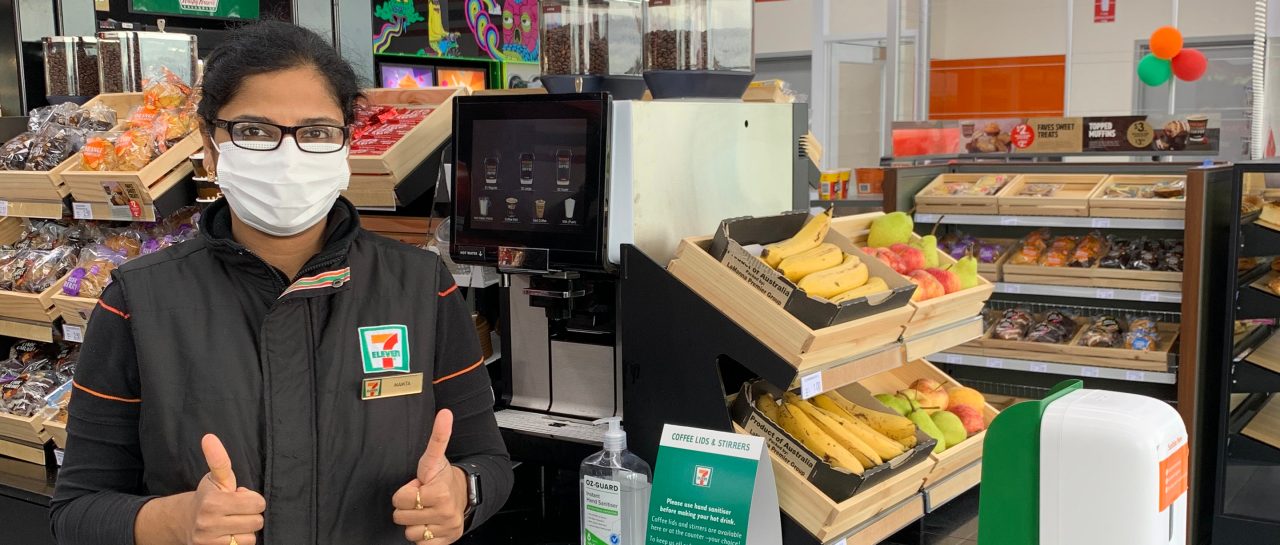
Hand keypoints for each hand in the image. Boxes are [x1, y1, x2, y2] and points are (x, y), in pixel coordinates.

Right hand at [187, 434, 266, 544]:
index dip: (253, 499)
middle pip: (257, 521)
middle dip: (250, 515)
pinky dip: (239, 542)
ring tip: (232, 523)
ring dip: (245, 530)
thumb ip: (218, 459)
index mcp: (213, 503)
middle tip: (236, 511)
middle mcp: (209, 524)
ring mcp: (209, 542)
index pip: (257, 503)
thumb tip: (209, 437)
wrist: (184, 522)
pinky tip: (229, 534)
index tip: (240, 497)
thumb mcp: (215, 478)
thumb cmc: (207, 496)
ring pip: (251, 538)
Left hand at [392, 410, 468, 543]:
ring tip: (425, 511)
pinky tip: (429, 524)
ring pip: (409, 533)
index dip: (405, 491)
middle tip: (421, 499)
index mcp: (439, 492)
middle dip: (408, 507)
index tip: (418, 486)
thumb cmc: (444, 477)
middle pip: (401, 517)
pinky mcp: (446, 541)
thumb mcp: (436, 458)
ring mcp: (446, 528)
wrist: (465, 495)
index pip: (400, 499)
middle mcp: (444, 512)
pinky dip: (422, 537)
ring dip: (414, 522)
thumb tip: (444, 413)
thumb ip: (438, 436)